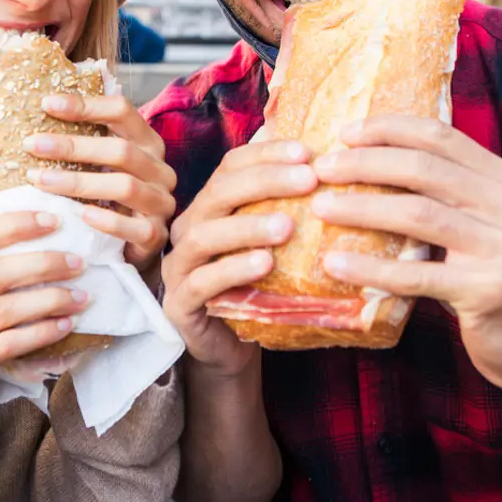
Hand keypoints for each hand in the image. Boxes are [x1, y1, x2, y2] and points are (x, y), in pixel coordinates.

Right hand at [0, 211, 89, 426]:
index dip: (17, 224)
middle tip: (77, 262)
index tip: (54, 220)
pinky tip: (66, 324)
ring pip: (7, 310)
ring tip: (81, 296)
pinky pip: (9, 344)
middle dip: (44, 264)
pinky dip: (43, 333)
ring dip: (51, 300)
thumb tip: (36, 215)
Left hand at [22, 93, 175, 285]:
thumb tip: (22, 120)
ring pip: (125, 186)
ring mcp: (161, 202)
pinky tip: (80, 216)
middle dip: (73, 146)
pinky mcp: (156, 234)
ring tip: (40, 180)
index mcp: (146, 142)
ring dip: (79, 182)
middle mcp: (159, 168)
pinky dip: (107, 222)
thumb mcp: (98, 165)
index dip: (86, 105)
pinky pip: (135, 227)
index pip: (122, 111)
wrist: (133, 244)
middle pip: (121, 150)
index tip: (47, 104)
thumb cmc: (107, 198)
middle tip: (32, 144)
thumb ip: (76, 144)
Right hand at [162, 140, 315, 377]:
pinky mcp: (179, 304)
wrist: (231, 349)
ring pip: (204, 235)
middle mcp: (188, 229)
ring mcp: (179, 266)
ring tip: (288, 226)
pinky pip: (202, 283)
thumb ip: (285, 205)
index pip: (231, 166)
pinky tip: (265, 265)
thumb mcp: (272, 244)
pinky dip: (233, 270)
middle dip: (264, 181)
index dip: (266, 154)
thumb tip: (321, 160)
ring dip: (247, 226)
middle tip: (308, 179)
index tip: (308, 152)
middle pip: (218, 192)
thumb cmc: (255, 289)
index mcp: (208, 206)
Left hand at [313, 114, 501, 400]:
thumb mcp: (476, 220)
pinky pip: (416, 274)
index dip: (388, 128)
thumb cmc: (486, 272)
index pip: (439, 136)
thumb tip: (361, 156)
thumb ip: (439, 189)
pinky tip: (334, 264)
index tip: (343, 132)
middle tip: (320, 169)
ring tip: (319, 207)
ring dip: (359, 208)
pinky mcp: (487, 291)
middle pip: (423, 168)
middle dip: (363, 163)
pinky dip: (369, 268)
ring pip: (417, 213)